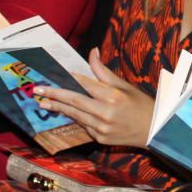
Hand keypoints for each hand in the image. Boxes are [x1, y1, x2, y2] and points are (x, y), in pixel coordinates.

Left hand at [34, 47, 153, 146]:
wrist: (154, 131)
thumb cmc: (141, 104)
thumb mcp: (125, 85)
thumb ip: (103, 71)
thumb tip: (92, 52)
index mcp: (114, 96)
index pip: (85, 84)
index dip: (69, 78)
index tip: (55, 74)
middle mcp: (106, 113)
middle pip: (74, 101)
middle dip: (54, 94)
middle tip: (37, 89)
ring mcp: (102, 128)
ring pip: (75, 115)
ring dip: (58, 107)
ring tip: (44, 102)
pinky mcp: (100, 139)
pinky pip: (84, 125)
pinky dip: (75, 117)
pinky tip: (65, 112)